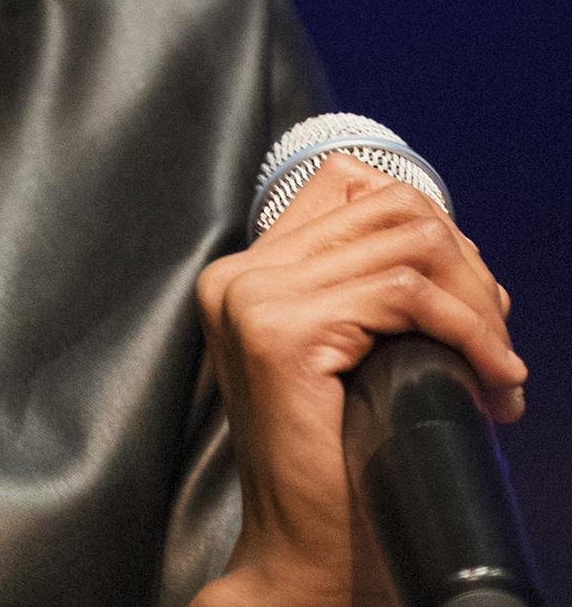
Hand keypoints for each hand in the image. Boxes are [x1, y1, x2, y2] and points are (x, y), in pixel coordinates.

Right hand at [190, 154, 524, 606]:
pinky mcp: (283, 334)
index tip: (466, 295)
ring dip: (476, 302)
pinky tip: (491, 374)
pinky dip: (468, 330)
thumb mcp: (340, 355)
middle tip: (496, 337)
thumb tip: (447, 241)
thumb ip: (358, 288)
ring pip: (403, 244)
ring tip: (498, 363)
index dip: (424, 220)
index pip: (346, 180)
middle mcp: (237, 274)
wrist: (305, 556)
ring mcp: (254, 299)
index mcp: (243, 273)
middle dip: (465, 264)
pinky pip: (403, 294)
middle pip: (386, 205)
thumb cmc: (335, 466)